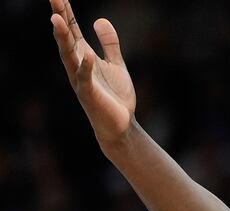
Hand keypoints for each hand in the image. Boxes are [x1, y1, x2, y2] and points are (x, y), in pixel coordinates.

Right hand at [49, 0, 135, 143]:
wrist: (120, 126)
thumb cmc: (115, 96)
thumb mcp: (115, 64)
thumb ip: (109, 43)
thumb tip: (99, 19)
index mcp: (83, 56)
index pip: (72, 30)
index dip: (66, 12)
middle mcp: (77, 66)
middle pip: (66, 38)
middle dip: (60, 19)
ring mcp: (80, 80)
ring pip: (68, 56)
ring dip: (63, 38)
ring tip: (57, 19)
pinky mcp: (89, 94)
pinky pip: (85, 78)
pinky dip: (85, 67)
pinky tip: (87, 54)